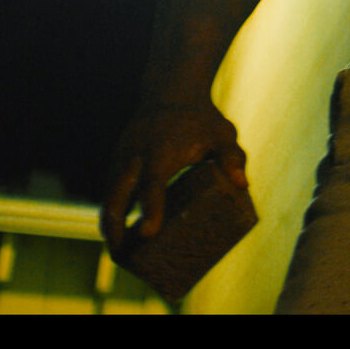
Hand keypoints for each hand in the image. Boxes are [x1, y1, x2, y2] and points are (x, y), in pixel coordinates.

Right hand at [99, 100, 247, 255]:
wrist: (169, 91)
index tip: (148, 233)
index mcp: (160, 155)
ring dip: (109, 224)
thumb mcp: (222, 134)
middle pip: (115, 199)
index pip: (153, 187)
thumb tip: (242, 185)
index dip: (150, 210)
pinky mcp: (116, 161)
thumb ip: (232, 158)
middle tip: (122, 257)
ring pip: (107, 197)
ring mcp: (121, 160)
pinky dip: (110, 211)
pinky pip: (109, 190)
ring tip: (119, 253)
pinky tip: (118, 230)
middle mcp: (135, 159)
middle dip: (115, 230)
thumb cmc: (200, 118)